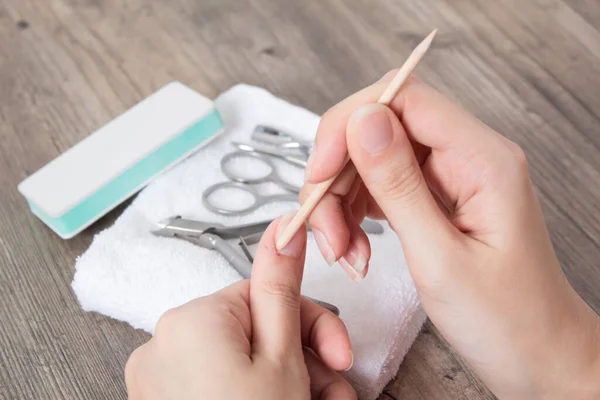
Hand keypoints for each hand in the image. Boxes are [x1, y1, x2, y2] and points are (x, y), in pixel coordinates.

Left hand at [125, 215, 354, 399]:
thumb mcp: (283, 358)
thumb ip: (281, 287)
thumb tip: (283, 228)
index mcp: (190, 320)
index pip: (263, 293)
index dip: (311, 322)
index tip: (340, 351)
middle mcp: (164, 344)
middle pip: (255, 330)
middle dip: (304, 359)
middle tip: (332, 391)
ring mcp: (160, 380)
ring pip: (242, 362)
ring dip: (290, 383)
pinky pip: (219, 385)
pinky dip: (257, 395)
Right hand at [302, 72, 599, 398]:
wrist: (537, 356)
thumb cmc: (507, 321)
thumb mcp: (442, 258)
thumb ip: (398, 185)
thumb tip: (361, 120)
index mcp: (482, 159)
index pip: (403, 98)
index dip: (349, 125)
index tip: (319, 174)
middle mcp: (466, 156)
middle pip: (378, 129)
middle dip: (338, 177)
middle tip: (325, 231)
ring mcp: (449, 176)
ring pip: (370, 159)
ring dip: (340, 203)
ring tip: (343, 254)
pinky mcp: (433, 197)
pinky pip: (378, 187)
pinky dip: (353, 215)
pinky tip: (354, 249)